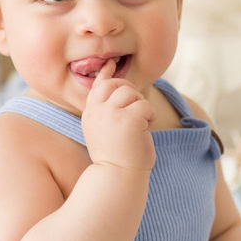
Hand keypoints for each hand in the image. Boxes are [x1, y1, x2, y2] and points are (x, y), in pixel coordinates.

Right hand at [80, 58, 155, 172]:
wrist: (118, 176)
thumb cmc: (116, 156)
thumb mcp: (103, 129)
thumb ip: (106, 109)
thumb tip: (116, 85)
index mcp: (90, 113)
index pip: (98, 86)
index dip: (106, 73)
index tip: (111, 63)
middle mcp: (98, 111)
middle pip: (117, 84)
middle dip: (131, 92)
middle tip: (137, 110)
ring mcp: (112, 114)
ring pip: (132, 93)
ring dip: (141, 106)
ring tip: (140, 124)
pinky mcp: (129, 120)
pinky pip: (145, 105)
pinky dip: (150, 116)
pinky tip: (145, 129)